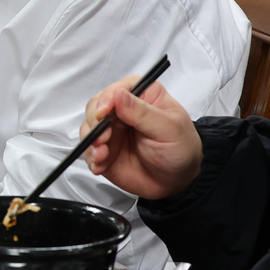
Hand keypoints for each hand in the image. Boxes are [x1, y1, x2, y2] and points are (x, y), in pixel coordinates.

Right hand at [81, 76, 202, 200]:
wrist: (177, 181)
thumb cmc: (180, 148)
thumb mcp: (169, 129)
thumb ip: (143, 113)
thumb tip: (119, 95)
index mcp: (142, 96)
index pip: (117, 88)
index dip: (106, 99)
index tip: (104, 113)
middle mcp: (122, 110)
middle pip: (96, 106)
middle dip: (95, 122)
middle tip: (102, 138)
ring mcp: (111, 130)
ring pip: (88, 127)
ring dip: (91, 141)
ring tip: (102, 155)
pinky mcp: (104, 149)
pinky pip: (88, 150)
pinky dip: (90, 157)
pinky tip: (100, 165)